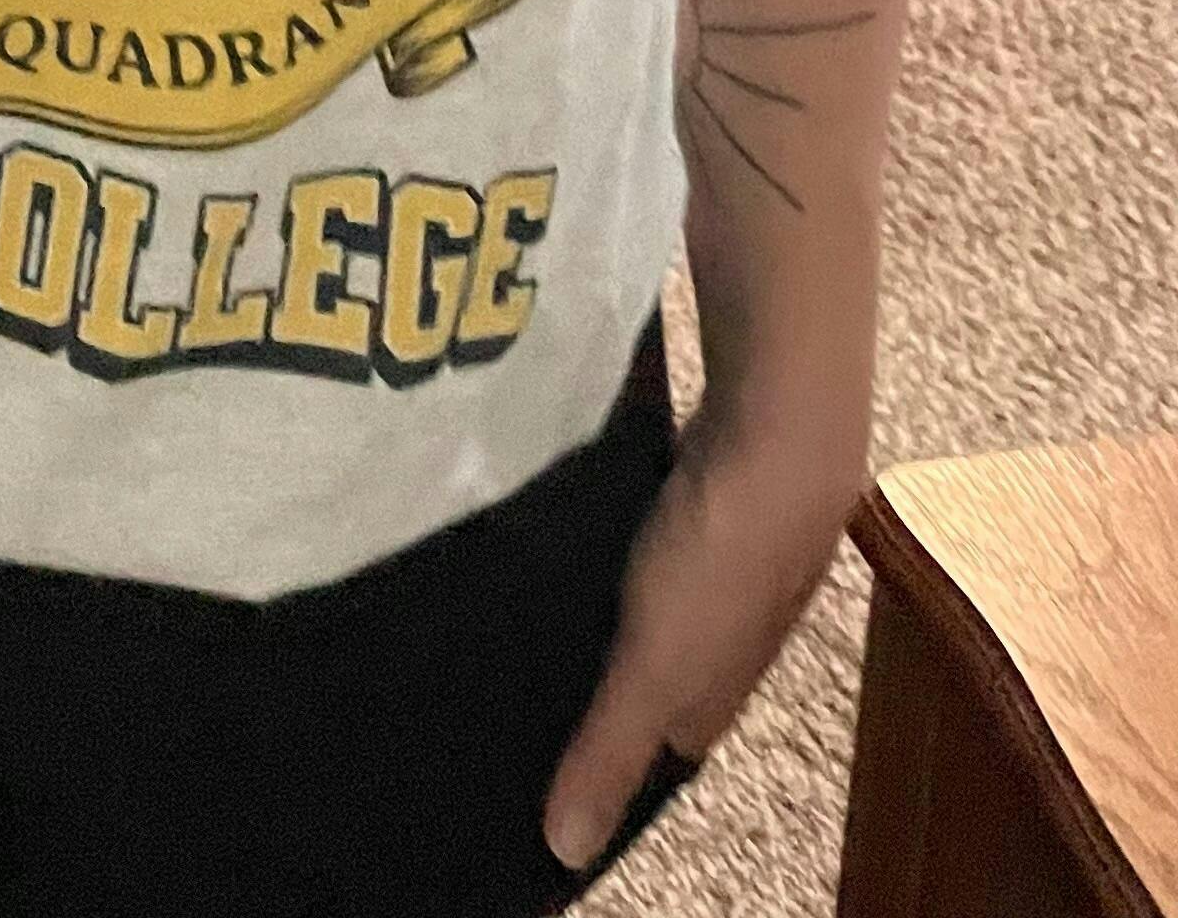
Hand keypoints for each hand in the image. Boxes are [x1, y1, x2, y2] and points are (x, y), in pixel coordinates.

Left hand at [541, 405, 863, 873]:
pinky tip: (552, 538)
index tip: (521, 768)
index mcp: (710, 696)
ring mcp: (714, 571)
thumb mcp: (654, 663)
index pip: (648, 754)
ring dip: (591, 613)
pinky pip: (639, 547)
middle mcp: (719, 642)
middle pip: (645, 680)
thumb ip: (609, 748)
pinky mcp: (697, 507)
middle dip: (585, 686)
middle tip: (497, 681)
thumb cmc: (723, 555)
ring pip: (642, 611)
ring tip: (507, 611)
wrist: (780, 426)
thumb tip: (566, 850)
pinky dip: (600, 552)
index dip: (594, 766)